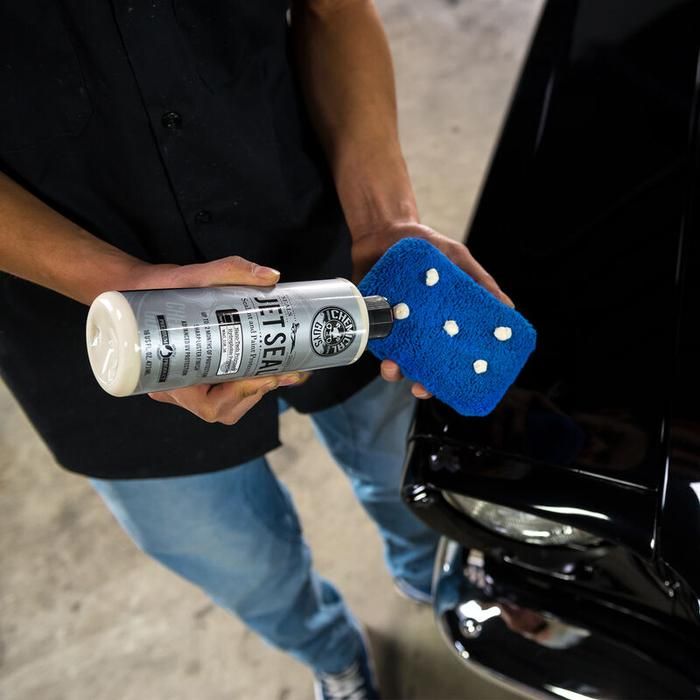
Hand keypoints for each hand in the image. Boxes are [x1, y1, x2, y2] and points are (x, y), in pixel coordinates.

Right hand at [126, 255, 308, 424]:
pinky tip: (268, 368)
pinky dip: (247, 386)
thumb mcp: (190, 275)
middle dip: (256, 393)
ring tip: (279, 370)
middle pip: (222, 409)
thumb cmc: (154, 287)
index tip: (267, 376)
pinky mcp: (196, 376)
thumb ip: (229, 271)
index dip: (241, 394)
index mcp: (166, 374)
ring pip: (224, 406)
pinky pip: (222, 393)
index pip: (208, 404)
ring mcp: (185, 385)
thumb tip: (271, 276)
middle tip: (284, 371)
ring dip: (254, 394)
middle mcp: (174, 386)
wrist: (132, 290)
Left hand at [353, 221, 514, 399]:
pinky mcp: (370, 320)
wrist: (384, 230)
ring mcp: (393, 327)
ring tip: (394, 368)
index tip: (461, 385)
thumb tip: (508, 308)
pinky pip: (372, 343)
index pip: (451, 353)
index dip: (456, 372)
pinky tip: (378, 351)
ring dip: (394, 370)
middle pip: (422, 366)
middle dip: (422, 383)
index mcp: (442, 322)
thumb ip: (479, 281)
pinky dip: (374, 351)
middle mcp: (418, 329)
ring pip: (395, 359)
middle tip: (422, 387)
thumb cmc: (425, 246)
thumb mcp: (456, 258)